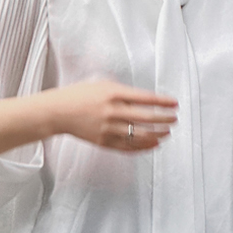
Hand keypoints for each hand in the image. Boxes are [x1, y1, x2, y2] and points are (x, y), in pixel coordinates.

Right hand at [48, 79, 177, 151]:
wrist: (58, 112)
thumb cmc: (80, 95)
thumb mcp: (103, 85)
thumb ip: (124, 92)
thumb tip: (146, 100)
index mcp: (113, 94)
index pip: (146, 98)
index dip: (163, 102)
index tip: (175, 104)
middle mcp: (113, 112)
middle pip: (146, 118)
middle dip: (164, 119)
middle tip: (174, 119)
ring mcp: (108, 129)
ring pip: (140, 135)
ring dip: (157, 134)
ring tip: (167, 132)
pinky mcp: (104, 142)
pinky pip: (128, 147)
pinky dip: (144, 147)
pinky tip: (154, 144)